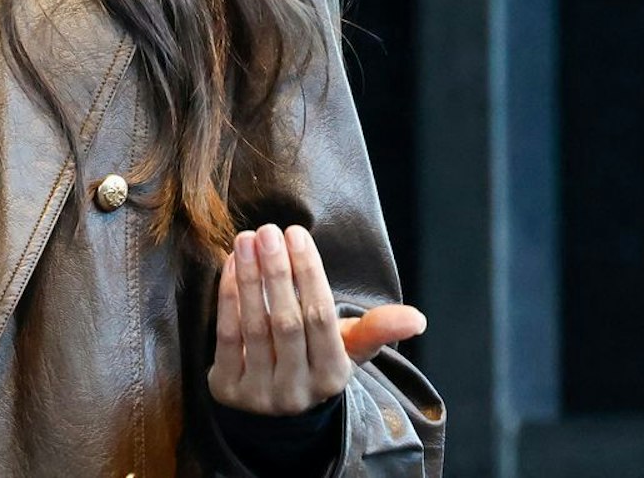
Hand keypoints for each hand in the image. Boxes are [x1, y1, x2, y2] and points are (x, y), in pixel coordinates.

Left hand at [208, 224, 427, 416]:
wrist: (274, 412)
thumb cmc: (315, 362)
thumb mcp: (348, 350)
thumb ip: (377, 329)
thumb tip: (417, 318)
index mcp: (332, 376)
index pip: (321, 318)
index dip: (309, 274)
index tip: (297, 233)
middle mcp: (297, 389)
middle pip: (287, 322)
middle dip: (278, 272)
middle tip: (268, 231)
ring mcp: (259, 393)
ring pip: (254, 327)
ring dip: (249, 279)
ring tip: (246, 240)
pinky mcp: (227, 389)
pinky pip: (227, 337)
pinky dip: (228, 298)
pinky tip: (230, 265)